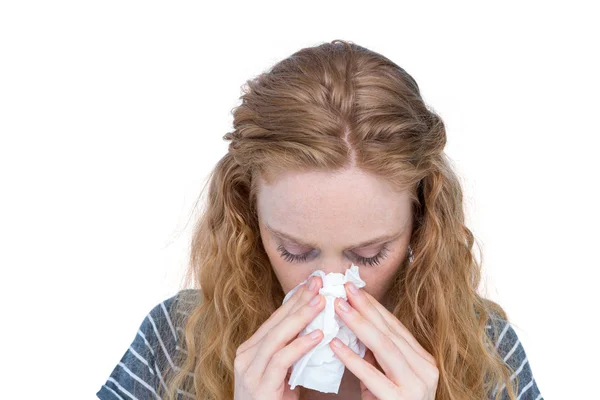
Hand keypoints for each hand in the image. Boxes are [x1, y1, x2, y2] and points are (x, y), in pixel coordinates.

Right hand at [233, 276, 325, 399]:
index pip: (275, 319)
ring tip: (321, 302)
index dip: (295, 299)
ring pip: (277, 337)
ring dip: (301, 317)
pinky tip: (318, 336)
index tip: (313, 283)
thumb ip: (293, 353)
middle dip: (299, 300)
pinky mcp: (259, 387)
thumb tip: (318, 330)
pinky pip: (281, 361)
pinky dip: (300, 346)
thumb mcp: (283, 374)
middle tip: (319, 282)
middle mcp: (246, 356)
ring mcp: (249, 371)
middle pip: (276, 322)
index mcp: (251, 350)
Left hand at [329, 283, 439, 399]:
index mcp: (422, 360)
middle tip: (344, 289)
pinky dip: (352, 359)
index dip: (373, 306)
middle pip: (390, 332)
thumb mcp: (386, 377)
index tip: (353, 289)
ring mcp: (416, 387)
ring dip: (359, 325)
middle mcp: (425, 370)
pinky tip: (335, 345)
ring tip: (338, 308)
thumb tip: (355, 326)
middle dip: (365, 309)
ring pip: (385, 348)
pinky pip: (373, 377)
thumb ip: (376, 354)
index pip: (395, 327)